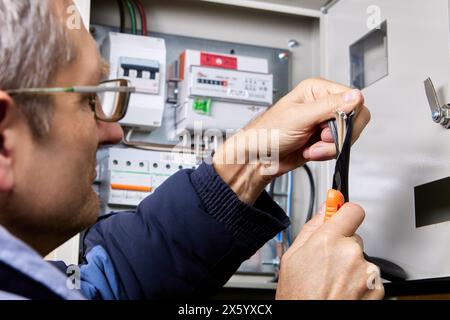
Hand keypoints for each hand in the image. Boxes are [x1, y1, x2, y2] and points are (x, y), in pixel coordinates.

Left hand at [213, 78, 370, 203]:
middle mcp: (323, 104)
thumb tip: (355, 96)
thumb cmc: (268, 133)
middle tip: (320, 137)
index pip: (352, 98)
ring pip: (348, 136)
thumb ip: (329, 106)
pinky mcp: (324, 140)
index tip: (332, 127)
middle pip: (354, 119)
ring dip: (330, 147)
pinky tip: (311, 151)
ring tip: (311, 146)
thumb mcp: (299, 117)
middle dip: (338, 135)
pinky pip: (339, 147)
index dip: (347, 116)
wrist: (260, 157)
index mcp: (317, 90)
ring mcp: (324, 123)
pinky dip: (326, 153)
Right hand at [275, 204, 383, 299]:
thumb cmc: (298, 295)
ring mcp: (366, 271)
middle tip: (326, 262)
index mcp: (329, 240)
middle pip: (354, 237)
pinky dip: (359, 282)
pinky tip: (342, 291)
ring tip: (332, 281)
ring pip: (361, 258)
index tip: (342, 214)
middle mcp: (351, 253)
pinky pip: (369, 276)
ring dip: (351, 266)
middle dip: (342, 245)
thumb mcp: (293, 256)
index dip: (346, 211)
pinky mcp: (376, 288)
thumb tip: (323, 211)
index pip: (352, 210)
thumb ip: (311, 228)